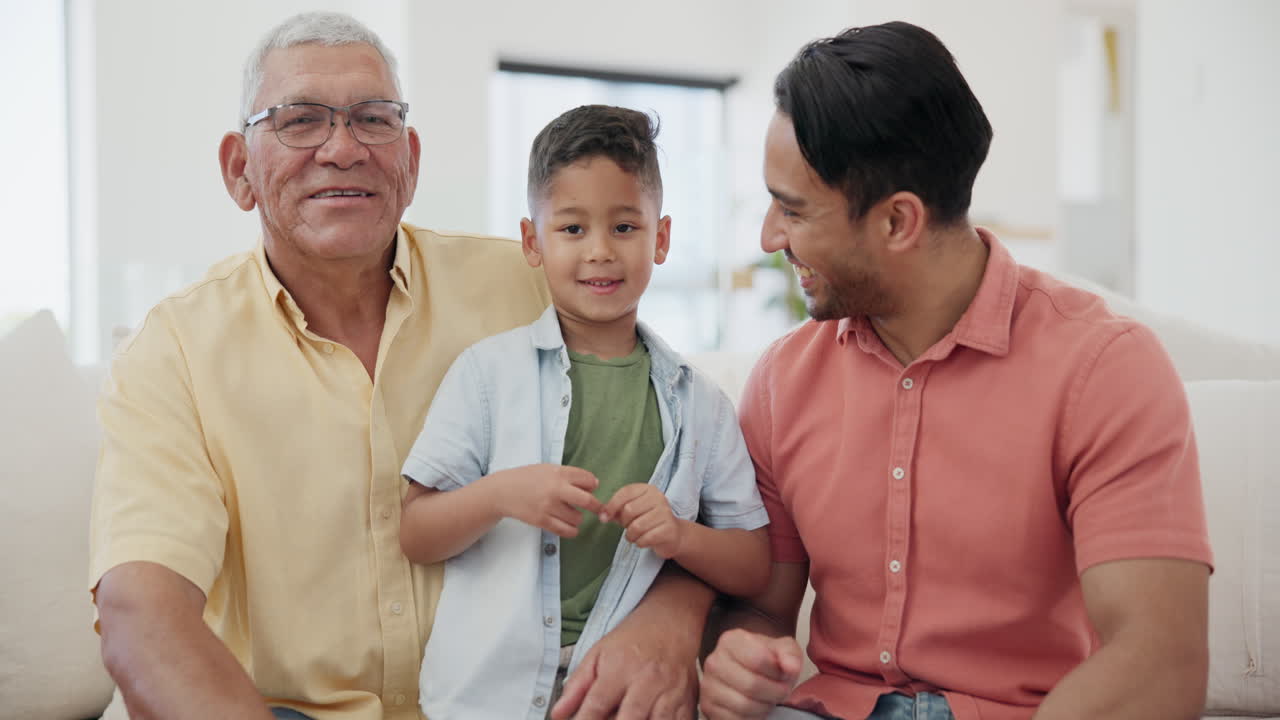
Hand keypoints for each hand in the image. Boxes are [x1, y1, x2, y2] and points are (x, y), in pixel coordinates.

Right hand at [491, 464, 602, 537]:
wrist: (503, 491)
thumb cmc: (528, 478)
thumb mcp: (548, 469)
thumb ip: (570, 475)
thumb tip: (594, 485)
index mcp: (558, 473)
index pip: (589, 480)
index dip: (592, 486)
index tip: (589, 490)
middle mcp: (555, 489)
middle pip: (588, 501)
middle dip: (596, 506)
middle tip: (597, 509)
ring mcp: (548, 506)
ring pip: (578, 518)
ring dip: (578, 518)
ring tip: (570, 514)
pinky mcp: (542, 521)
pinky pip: (566, 530)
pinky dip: (571, 530)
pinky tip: (569, 526)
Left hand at [551, 627, 697, 719]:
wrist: (672, 621)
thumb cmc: (632, 640)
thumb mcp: (597, 654)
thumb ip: (577, 686)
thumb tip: (557, 714)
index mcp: (620, 669)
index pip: (598, 704)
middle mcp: (647, 681)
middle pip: (630, 718)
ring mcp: (671, 692)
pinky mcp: (688, 700)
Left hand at [601, 483, 685, 558]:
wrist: (672, 534)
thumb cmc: (648, 520)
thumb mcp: (631, 511)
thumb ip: (615, 510)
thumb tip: (601, 513)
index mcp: (648, 489)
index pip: (625, 493)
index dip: (611, 506)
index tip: (605, 517)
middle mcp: (658, 498)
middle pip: (629, 510)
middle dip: (624, 523)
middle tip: (629, 527)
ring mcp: (665, 513)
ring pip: (636, 526)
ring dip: (631, 535)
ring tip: (635, 536)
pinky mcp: (669, 529)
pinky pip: (645, 538)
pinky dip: (640, 542)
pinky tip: (644, 540)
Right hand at [699, 629, 802, 719]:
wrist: (751, 671)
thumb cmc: (768, 660)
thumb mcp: (783, 649)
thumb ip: (790, 654)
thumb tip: (791, 668)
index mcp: (731, 640)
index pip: (758, 659)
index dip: (778, 672)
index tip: (784, 674)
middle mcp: (714, 660)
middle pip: (752, 685)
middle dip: (775, 693)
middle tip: (782, 691)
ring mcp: (708, 685)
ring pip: (744, 705)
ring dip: (765, 707)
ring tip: (769, 699)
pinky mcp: (707, 706)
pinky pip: (735, 719)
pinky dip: (753, 718)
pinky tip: (757, 707)